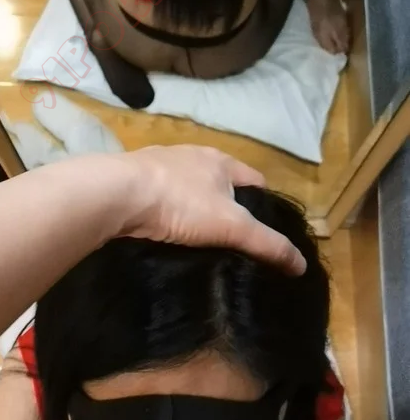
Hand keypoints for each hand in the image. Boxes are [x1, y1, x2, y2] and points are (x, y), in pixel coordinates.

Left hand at [120, 146, 305, 275]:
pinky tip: (164, 231)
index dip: (264, 204)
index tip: (265, 231)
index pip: (255, 180)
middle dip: (227, 207)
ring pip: (188, 189)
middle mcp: (192, 155)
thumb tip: (301, 264)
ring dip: (194, 209)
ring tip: (198, 240)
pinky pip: (160, 197)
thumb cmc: (181, 203)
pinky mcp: (134, 179)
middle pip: (220, 183)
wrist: (116, 194)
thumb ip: (267, 244)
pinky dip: (167, 212)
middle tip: (231, 240)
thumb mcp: (231, 226)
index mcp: (221, 160)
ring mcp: (160, 165)